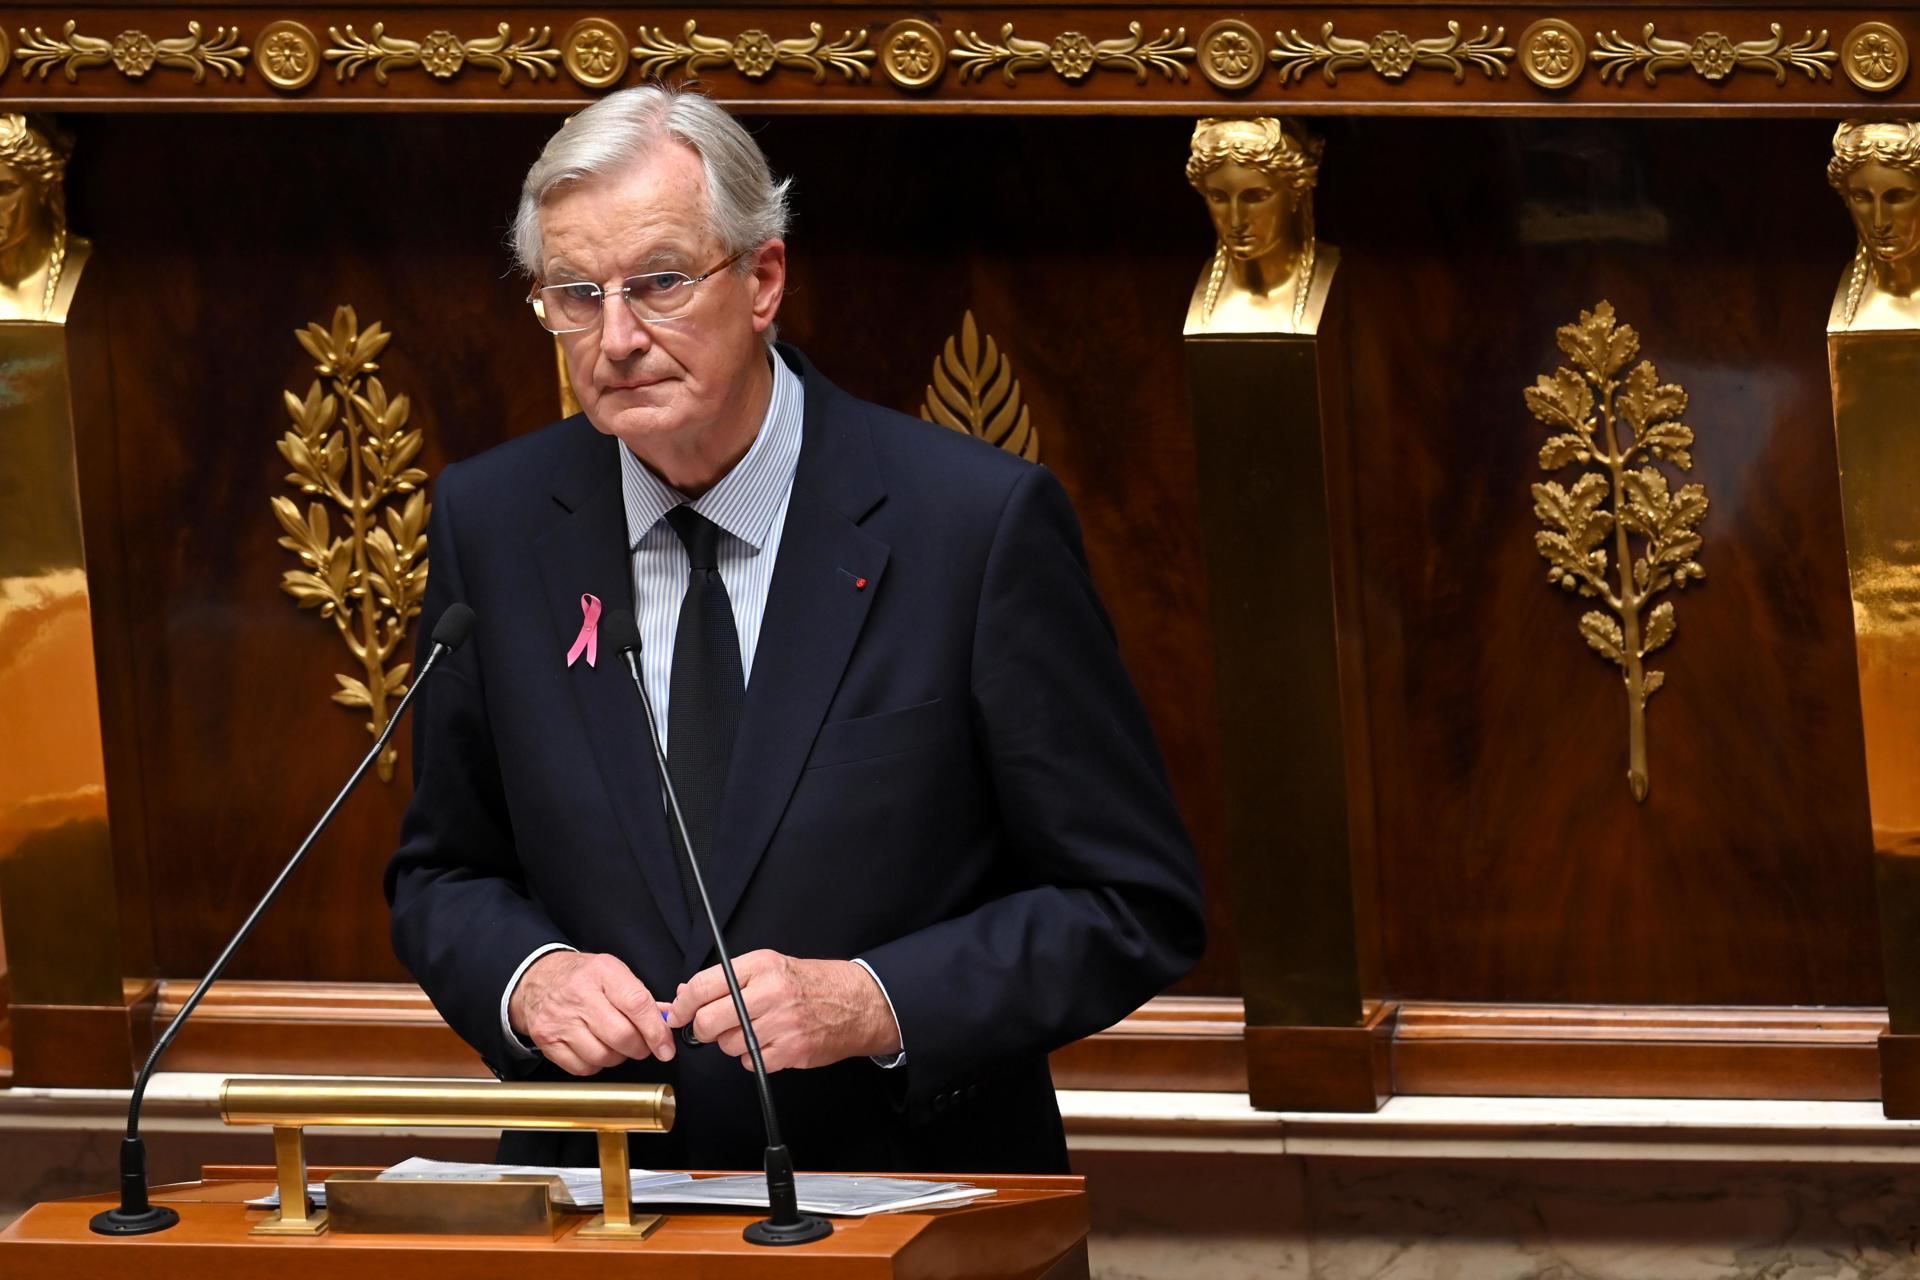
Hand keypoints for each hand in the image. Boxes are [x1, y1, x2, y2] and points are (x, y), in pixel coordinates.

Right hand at [508, 950, 675, 1075]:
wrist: (538, 978)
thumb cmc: (582, 976)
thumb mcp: (613, 972)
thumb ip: (641, 997)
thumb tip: (667, 1019)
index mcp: (602, 972)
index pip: (637, 1005)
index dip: (656, 1031)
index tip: (666, 1047)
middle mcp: (579, 995)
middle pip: (622, 1036)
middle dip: (640, 1047)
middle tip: (642, 1044)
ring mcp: (560, 1020)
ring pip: (603, 1056)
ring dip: (618, 1057)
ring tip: (615, 1043)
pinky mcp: (547, 1040)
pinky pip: (582, 1068)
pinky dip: (595, 1065)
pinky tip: (595, 1048)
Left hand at [665, 951, 901, 1071]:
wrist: (858, 1003)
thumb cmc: (812, 984)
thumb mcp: (772, 967)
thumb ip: (729, 979)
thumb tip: (685, 994)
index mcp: (761, 966)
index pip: (704, 985)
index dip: (683, 1004)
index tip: (677, 1013)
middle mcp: (771, 992)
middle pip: (709, 1021)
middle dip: (704, 1029)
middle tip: (712, 1028)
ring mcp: (782, 1023)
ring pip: (728, 1045)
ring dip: (732, 1043)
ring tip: (755, 1030)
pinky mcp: (791, 1050)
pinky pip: (750, 1062)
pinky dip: (754, 1057)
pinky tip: (770, 1043)